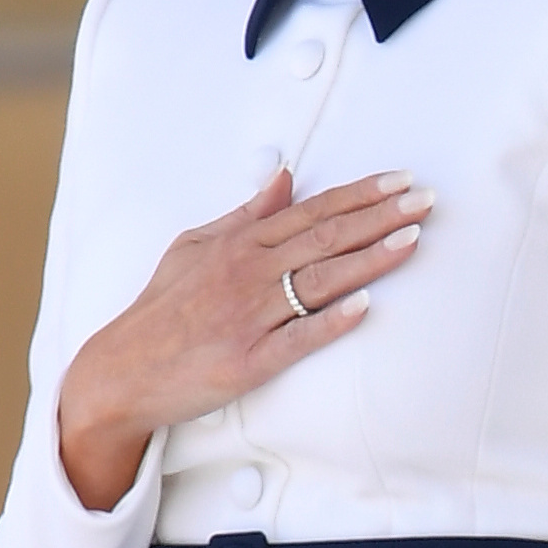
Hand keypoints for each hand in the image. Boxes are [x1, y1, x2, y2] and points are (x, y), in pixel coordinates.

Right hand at [56, 169, 433, 508]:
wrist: (122, 370)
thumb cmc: (165, 308)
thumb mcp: (195, 247)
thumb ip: (245, 214)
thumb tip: (283, 177)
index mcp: (239, 245)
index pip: (312, 211)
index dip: (361, 194)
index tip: (402, 181)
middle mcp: (246, 274)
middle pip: (324, 238)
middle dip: (379, 217)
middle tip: (426, 200)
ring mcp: (248, 317)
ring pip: (319, 281)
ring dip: (369, 259)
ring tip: (412, 238)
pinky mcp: (248, 361)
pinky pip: (297, 339)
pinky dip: (330, 322)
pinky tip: (366, 306)